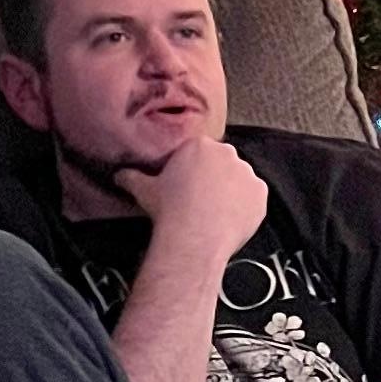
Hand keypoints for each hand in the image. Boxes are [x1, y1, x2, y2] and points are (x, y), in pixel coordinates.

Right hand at [122, 137, 267, 268]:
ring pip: (239, 179)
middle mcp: (227, 154)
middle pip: (221, 163)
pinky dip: (246, 206)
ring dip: (231, 191)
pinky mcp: (260, 194)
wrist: (193, 236)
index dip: (193, 169)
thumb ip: (132, 177)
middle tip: (201, 198)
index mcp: (199, 145)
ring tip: (214, 211)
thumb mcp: (144, 189)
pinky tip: (229, 218)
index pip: (199, 151)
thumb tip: (120, 175)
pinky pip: (254, 197)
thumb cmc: (170, 210)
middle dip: (213, 177)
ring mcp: (246, 173)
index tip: (189, 183)